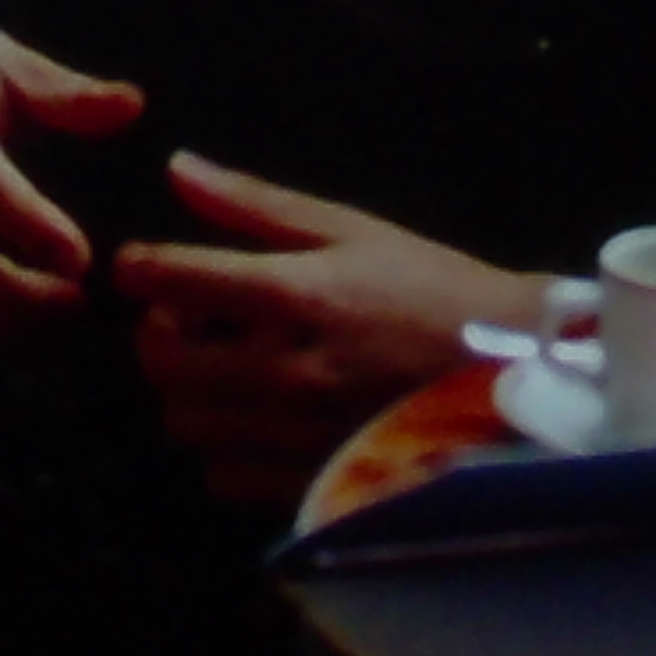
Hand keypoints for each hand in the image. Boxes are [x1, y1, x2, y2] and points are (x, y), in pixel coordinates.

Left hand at [113, 156, 547, 508]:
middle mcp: (285, 371)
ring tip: (232, 371)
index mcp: (295, 295)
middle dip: (161, 335)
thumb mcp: (353, 230)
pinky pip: (222, 475)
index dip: (139, 267)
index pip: (173, 279)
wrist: (515, 376)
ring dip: (192, 393)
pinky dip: (226, 447)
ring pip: (184, 423)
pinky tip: (261, 420)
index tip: (143, 265)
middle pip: (160, 362)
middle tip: (193, 321)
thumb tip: (177, 169)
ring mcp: (294, 437)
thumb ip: (256, 206)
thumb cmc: (435, 291)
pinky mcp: (306, 485)